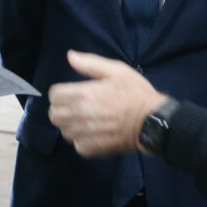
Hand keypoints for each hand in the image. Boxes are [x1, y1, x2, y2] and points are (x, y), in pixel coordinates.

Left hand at [48, 50, 166, 156]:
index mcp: (83, 94)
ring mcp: (85, 134)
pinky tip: (92, 133)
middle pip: (54, 115)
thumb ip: (90, 63)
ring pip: (63, 131)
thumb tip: (70, 56)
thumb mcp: (116, 70)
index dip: (61, 92)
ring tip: (84, 120)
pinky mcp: (93, 149)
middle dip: (61, 109)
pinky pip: (77, 146)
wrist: (152, 121)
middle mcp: (80, 115)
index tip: (72, 92)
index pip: (54, 95)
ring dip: (70, 125)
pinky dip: (81, 140)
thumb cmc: (135, 93)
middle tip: (75, 106)